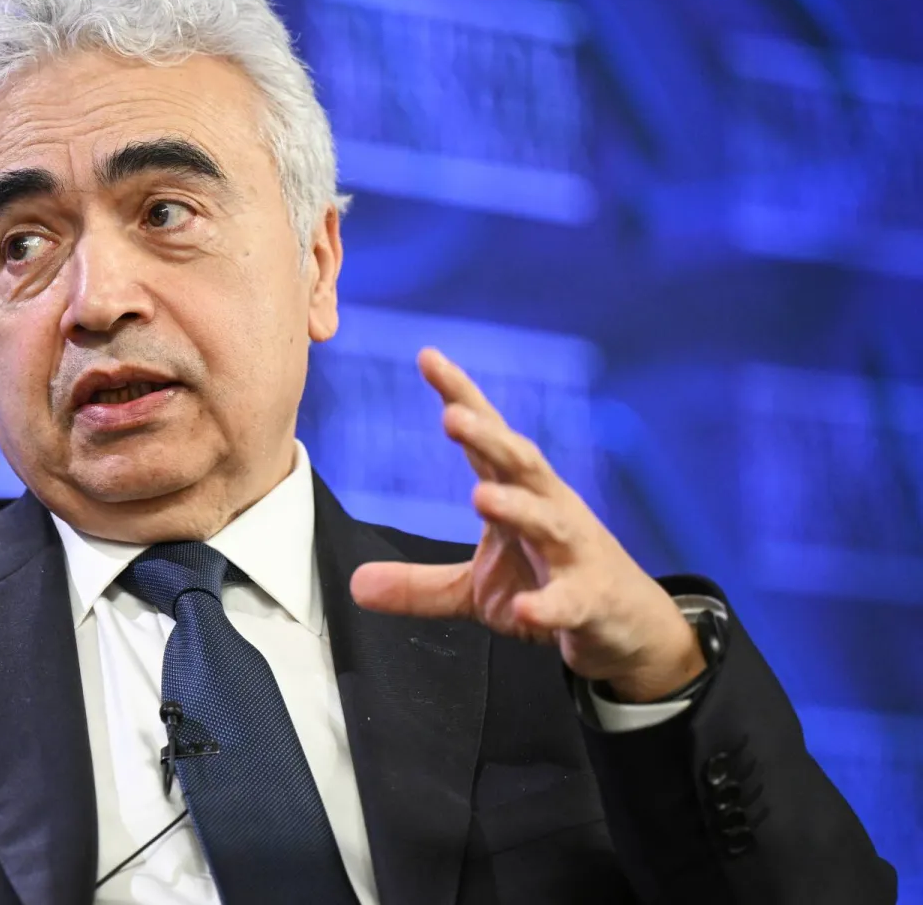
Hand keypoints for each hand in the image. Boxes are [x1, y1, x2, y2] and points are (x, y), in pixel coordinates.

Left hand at [350, 349, 703, 701]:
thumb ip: (419, 585)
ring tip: (483, 497)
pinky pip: (568, 601)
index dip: (462, 397)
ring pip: (549, 520)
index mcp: (521, 495)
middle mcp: (550, 510)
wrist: (630, 628)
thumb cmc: (554, 584)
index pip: (489, 440)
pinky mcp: (591, 601)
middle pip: (522, 463)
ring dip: (517, 506)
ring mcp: (575, 553)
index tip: (429, 358)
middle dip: (490, 438)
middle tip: (453, 417)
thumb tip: (356, 585)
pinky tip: (527, 609)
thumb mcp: (477, 590)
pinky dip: (548, 604)